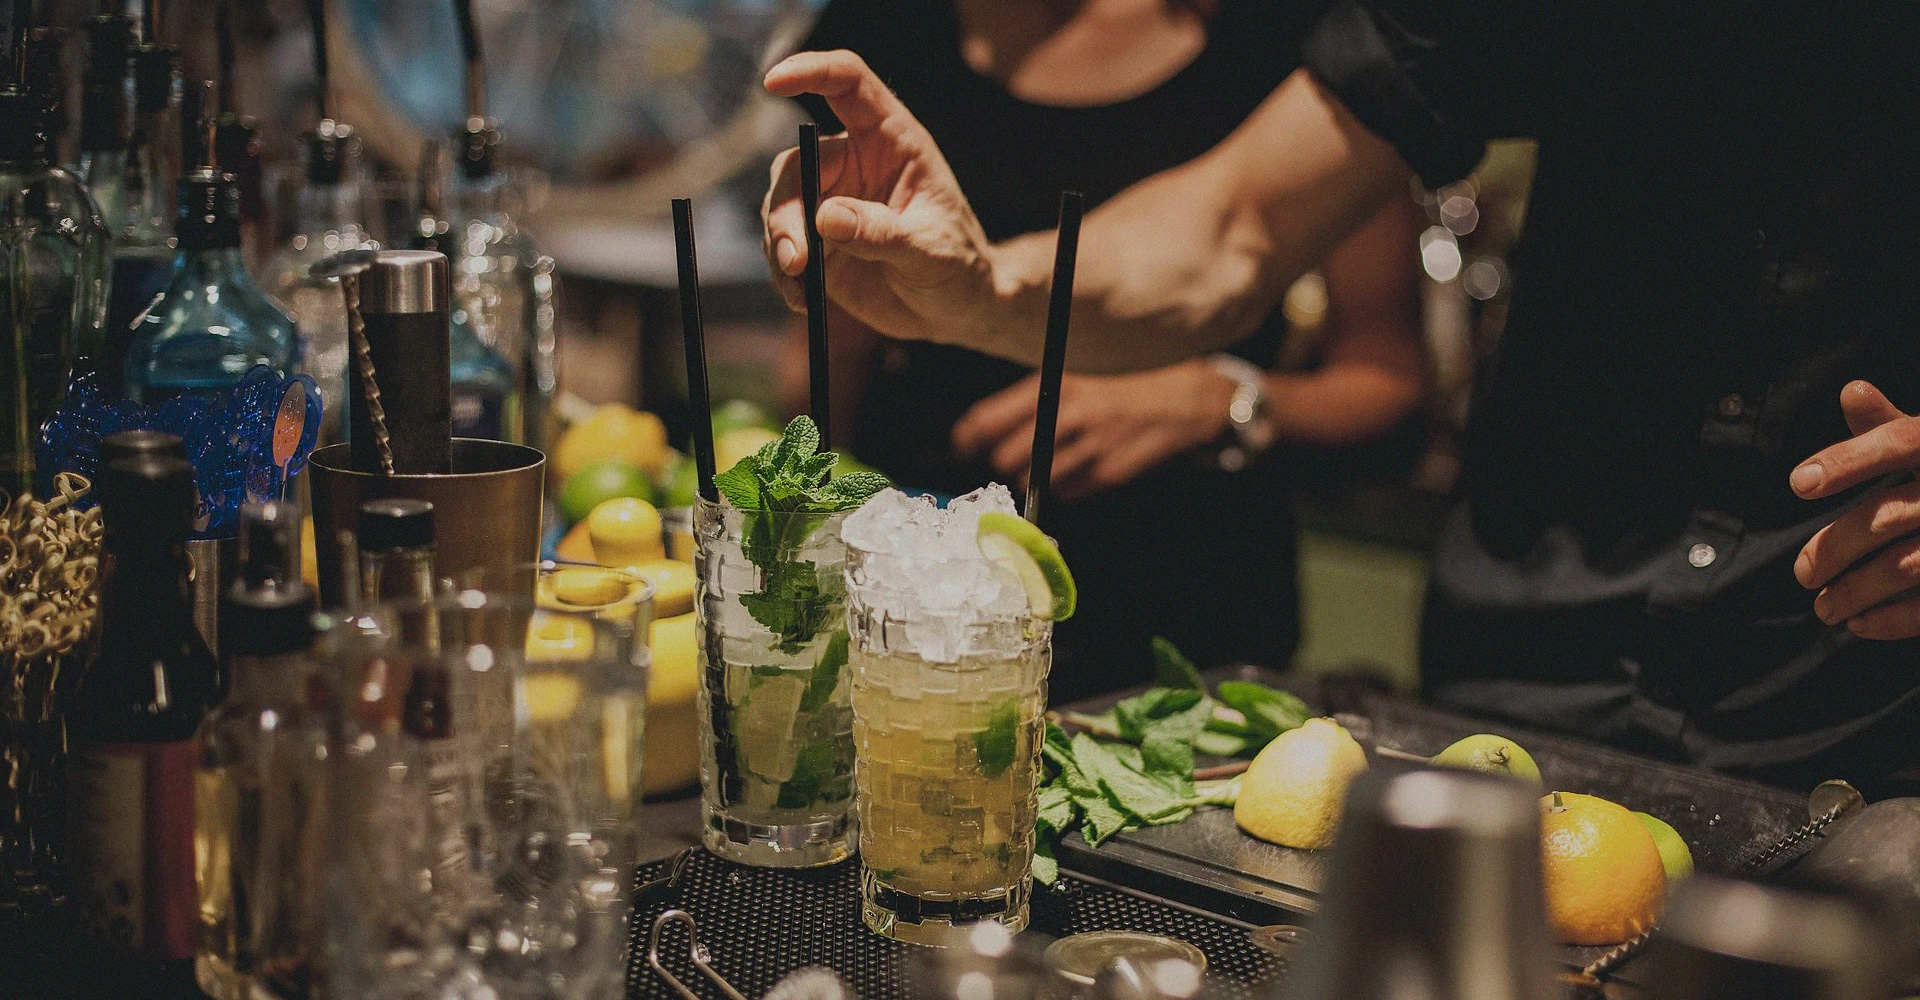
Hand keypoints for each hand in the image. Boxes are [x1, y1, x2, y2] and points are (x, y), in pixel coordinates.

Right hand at [763, 50, 1001, 348]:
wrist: (956, 308)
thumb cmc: (958, 267)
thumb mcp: (930, 251)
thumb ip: (881, 233)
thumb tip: (825, 216)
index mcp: (891, 140)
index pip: (848, 85)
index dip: (811, 72)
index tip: (773, 83)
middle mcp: (855, 162)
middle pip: (798, 163)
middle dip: (787, 211)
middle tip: (796, 260)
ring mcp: (831, 201)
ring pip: (780, 205)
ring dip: (780, 244)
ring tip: (801, 285)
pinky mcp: (817, 241)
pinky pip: (781, 246)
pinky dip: (784, 275)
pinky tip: (802, 300)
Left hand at [951, 362, 1236, 502]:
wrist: (1193, 399)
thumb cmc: (1135, 380)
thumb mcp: (1086, 372)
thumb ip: (1045, 394)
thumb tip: (997, 423)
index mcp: (1058, 383)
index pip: (990, 418)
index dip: (968, 436)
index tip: (963, 445)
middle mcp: (1070, 414)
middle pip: (1007, 458)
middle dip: (1005, 463)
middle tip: (1010, 461)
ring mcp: (1090, 446)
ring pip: (1036, 481)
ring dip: (1035, 481)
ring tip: (1048, 467)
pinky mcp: (1110, 472)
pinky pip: (1069, 492)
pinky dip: (1066, 489)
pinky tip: (1079, 473)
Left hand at [1793, 380, 1919, 638]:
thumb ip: (1892, 425)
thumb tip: (1851, 391)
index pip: (1902, 440)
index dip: (1849, 460)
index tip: (1797, 483)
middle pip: (1890, 513)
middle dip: (1837, 546)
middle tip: (1802, 573)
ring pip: (1906, 565)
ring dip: (1856, 590)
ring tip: (1823, 607)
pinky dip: (1893, 619)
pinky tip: (1859, 624)